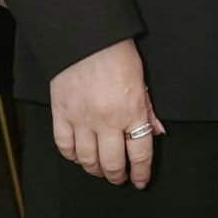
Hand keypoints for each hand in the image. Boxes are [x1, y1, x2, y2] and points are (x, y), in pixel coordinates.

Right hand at [50, 38, 164, 188]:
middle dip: (118, 176)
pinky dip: (72, 156)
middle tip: (120, 178)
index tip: (141, 180)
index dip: (142, 172)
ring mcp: (81, 119)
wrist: (87, 36)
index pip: (140, 153)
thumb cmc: (117, 54)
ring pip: (87, 160)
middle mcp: (107, 119)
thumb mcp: (141, 80)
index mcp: (132, 110)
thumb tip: (156, 133)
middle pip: (113, 163)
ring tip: (101, 170)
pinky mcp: (61, 114)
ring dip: (96, 170)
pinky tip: (79, 156)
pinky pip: (65, 146)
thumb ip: (147, 110)